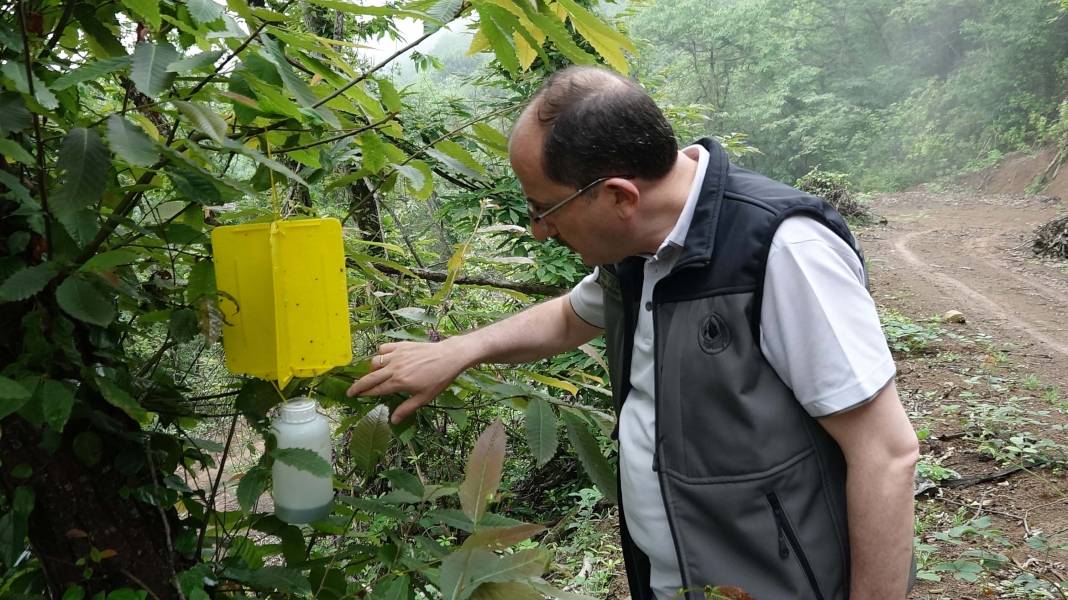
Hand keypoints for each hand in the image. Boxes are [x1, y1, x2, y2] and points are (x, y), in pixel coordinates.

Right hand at [346, 339, 473, 423]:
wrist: (449, 356)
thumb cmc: (439, 379)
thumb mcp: (424, 398)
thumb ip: (406, 409)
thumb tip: (392, 421)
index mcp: (399, 382)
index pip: (376, 390)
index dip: (364, 394)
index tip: (354, 397)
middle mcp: (394, 368)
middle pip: (370, 377)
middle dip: (358, 385)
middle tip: (350, 391)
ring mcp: (397, 355)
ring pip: (375, 362)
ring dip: (372, 370)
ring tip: (375, 376)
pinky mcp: (401, 345)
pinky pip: (384, 349)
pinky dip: (381, 354)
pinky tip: (385, 359)